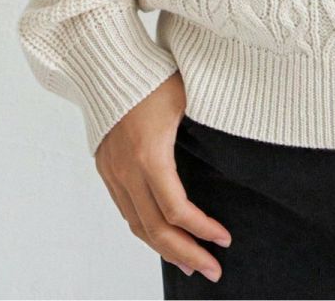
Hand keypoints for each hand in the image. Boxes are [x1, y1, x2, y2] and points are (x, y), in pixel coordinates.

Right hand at [94, 72, 232, 281]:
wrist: (106, 63)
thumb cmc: (152, 75)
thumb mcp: (185, 100)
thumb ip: (201, 134)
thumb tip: (228, 158)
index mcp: (149, 155)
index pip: (177, 211)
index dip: (202, 231)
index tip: (224, 240)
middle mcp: (126, 171)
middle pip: (156, 230)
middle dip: (187, 255)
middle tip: (213, 271)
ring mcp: (112, 172)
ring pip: (137, 226)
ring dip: (165, 249)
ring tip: (191, 263)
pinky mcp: (105, 168)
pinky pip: (126, 211)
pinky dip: (145, 230)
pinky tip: (162, 237)